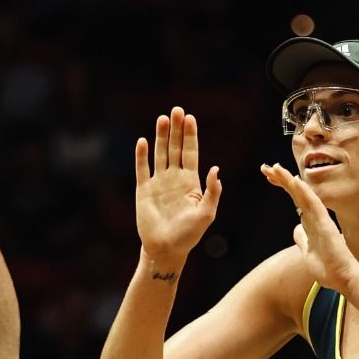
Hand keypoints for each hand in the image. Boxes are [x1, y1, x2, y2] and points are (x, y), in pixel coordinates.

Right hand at [133, 107, 222, 263]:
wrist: (166, 249)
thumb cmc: (189, 234)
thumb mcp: (206, 214)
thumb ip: (212, 192)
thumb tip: (216, 169)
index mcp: (191, 182)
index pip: (190, 153)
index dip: (190, 136)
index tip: (190, 118)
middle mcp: (174, 178)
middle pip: (175, 148)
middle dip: (176, 130)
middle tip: (176, 110)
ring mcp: (158, 183)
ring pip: (159, 154)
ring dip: (161, 137)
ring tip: (162, 119)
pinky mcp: (143, 190)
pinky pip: (142, 169)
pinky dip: (142, 156)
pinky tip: (143, 141)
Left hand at [263, 162, 358, 291]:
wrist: (344, 279)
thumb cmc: (329, 268)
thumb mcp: (308, 253)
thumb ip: (302, 239)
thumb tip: (296, 228)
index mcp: (311, 224)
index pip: (295, 200)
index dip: (284, 187)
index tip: (271, 177)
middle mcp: (315, 218)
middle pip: (297, 194)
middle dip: (282, 180)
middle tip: (267, 168)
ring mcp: (321, 220)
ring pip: (303, 195)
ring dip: (289, 181)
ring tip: (275, 168)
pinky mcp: (325, 225)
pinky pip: (314, 204)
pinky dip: (304, 192)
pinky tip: (295, 181)